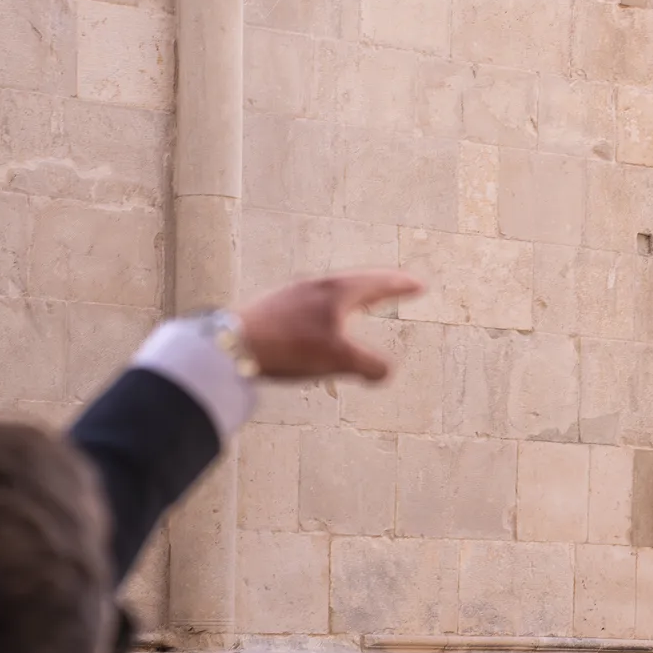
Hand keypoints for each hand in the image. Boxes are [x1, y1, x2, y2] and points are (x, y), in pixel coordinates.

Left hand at [235, 271, 423, 381]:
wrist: (232, 344)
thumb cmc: (289, 347)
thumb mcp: (338, 360)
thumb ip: (370, 366)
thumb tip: (387, 372)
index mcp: (339, 291)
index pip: (379, 284)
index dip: (402, 286)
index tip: (421, 284)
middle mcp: (319, 285)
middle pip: (359, 280)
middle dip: (382, 283)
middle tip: (399, 284)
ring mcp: (296, 293)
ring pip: (336, 288)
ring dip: (357, 292)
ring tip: (364, 299)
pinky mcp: (278, 305)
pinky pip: (318, 299)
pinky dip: (334, 304)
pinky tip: (325, 317)